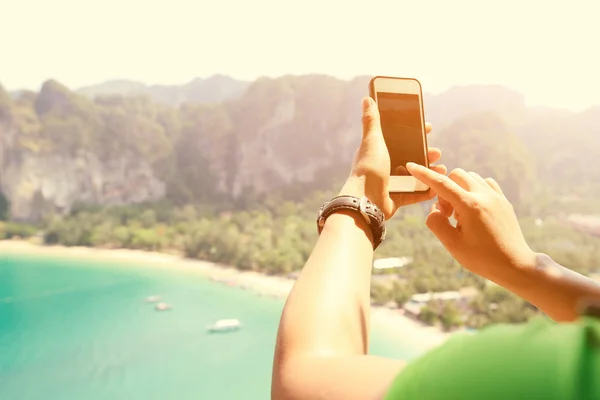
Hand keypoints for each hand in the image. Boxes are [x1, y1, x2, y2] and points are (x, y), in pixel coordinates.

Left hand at [339, 97, 446, 219]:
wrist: (366, 200)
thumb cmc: (368, 169)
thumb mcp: (372, 140)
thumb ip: (371, 121)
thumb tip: (367, 98)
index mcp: (378, 152)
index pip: (399, 139)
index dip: (414, 133)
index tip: (429, 128)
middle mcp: (384, 167)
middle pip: (410, 157)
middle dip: (426, 153)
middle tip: (437, 152)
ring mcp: (391, 184)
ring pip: (415, 176)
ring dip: (430, 172)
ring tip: (442, 169)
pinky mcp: (397, 198)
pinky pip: (416, 194)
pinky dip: (427, 190)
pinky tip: (438, 186)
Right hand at [405, 163, 536, 281]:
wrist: (515, 265)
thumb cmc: (482, 258)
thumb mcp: (452, 245)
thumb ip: (436, 223)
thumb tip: (434, 210)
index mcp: (469, 206)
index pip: (441, 183)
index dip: (424, 174)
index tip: (411, 166)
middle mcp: (484, 195)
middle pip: (456, 175)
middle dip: (445, 190)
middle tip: (447, 214)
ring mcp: (496, 196)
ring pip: (471, 177)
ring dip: (459, 189)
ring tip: (461, 214)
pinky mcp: (504, 201)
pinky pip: (485, 183)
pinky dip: (474, 190)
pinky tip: (473, 208)